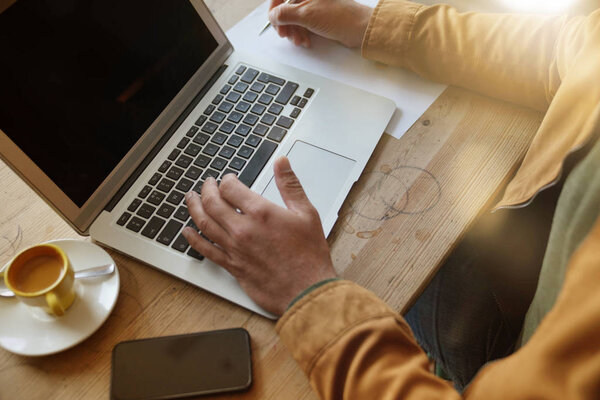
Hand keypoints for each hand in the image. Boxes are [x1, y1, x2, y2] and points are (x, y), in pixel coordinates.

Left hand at [182, 157, 336, 315]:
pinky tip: (187, 232)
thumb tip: (282, 162)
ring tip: (190, 198)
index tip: (228, 179)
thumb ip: (290, 185)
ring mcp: (235, 248)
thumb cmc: (309, 254)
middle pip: (212, 202)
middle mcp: (243, 229)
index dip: (227, 179)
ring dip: (194, 207)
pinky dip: (193, 239)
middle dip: (207, 189)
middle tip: (206, 184)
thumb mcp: (306, 213)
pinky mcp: (232, 266)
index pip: (231, 188)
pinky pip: (206, 250)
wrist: (306, 290)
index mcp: (261, 213)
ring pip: (204, 223)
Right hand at [269, 0, 372, 47]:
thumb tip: (272, 16)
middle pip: (286, 8)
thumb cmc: (339, 17)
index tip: (273, 20)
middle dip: (285, 24)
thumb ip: (284, 14)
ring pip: (295, 18)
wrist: (360, 29)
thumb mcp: (305, 15)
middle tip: (286, 35)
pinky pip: (304, 25)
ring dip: (294, 31)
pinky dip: (302, 33)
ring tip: (300, 40)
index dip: (274, 9)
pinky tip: (307, 40)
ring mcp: (314, 6)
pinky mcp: (319, 17)